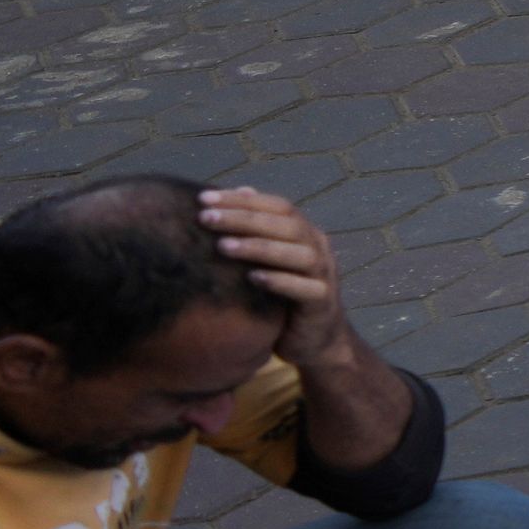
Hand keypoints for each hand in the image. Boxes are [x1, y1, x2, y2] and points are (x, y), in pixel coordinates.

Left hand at [196, 187, 353, 368]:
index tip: (203, 200)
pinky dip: (280, 281)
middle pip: (287, 225)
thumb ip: (260, 227)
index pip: (277, 206)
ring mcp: (325, 275)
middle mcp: (319, 248)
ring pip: (300, 255)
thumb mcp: (272, 258)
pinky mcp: (323, 303)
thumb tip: (241, 189)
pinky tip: (253, 278)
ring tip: (223, 246)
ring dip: (260, 248)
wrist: (317, 339)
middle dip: (244, 219)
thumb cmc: (285, 296)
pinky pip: (305, 289)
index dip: (242, 200)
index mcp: (306, 233)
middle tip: (206, 218)